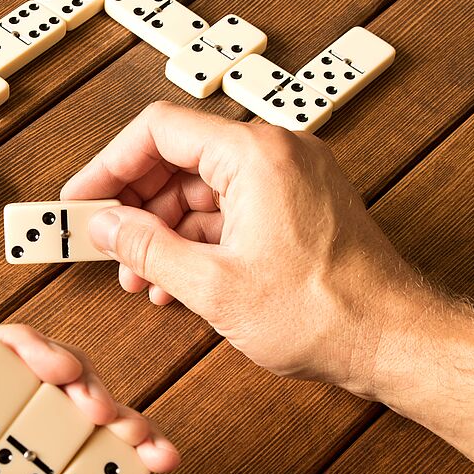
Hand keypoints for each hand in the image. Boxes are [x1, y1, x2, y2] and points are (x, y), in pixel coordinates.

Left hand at [0, 325, 179, 473]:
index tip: (52, 365)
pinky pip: (112, 443)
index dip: (7, 347)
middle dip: (72, 375)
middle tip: (93, 402)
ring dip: (113, 407)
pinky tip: (156, 454)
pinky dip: (141, 442)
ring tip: (128, 432)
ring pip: (73, 398)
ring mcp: (37, 466)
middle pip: (25, 372)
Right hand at [61, 101, 421, 391]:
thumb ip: (147, 249)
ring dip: (162, 231)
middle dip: (134, 207)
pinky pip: (226, 211)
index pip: (158, 132)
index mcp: (254, 155)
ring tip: (139, 275)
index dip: (109, 165)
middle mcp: (273, 155)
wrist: (390, 341)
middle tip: (102, 240)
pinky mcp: (291, 206)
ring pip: (198, 190)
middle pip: (176, 161)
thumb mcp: (213, 286)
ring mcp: (285, 180)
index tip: (83, 197)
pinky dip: (195, 240)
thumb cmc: (325, 312)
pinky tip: (174, 279)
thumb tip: (105, 227)